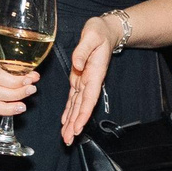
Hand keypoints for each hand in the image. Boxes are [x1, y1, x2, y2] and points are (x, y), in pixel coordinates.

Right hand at [0, 47, 37, 119]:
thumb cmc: (4, 58)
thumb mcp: (13, 57)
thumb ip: (24, 67)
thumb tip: (34, 77)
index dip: (14, 82)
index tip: (29, 82)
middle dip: (15, 94)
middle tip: (30, 91)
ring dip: (8, 107)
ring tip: (22, 107)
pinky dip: (3, 111)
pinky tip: (14, 109)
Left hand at [60, 14, 121, 142]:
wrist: (105, 31)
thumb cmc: (99, 32)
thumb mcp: (92, 35)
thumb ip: (83, 50)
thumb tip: (77, 65)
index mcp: (93, 74)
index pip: (88, 99)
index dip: (82, 114)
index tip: (78, 128)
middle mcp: (90, 82)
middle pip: (82, 107)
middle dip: (75, 124)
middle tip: (69, 140)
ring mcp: (84, 82)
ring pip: (77, 106)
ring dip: (72, 122)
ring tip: (67, 137)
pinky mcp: (79, 79)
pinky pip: (74, 99)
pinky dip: (69, 111)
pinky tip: (66, 122)